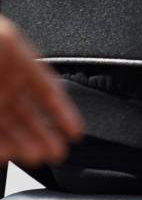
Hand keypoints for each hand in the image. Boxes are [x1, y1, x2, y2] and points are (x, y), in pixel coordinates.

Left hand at [0, 16, 83, 165]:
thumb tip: (53, 91)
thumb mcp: (10, 42)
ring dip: (24, 144)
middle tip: (57, 151)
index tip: (76, 130)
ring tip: (37, 156)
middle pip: (26, 116)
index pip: (46, 91)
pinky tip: (6, 153)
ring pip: (7, 128)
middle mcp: (2, 85)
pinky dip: (0, 145)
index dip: (62, 110)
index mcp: (16, 65)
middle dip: (43, 135)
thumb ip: (30, 70)